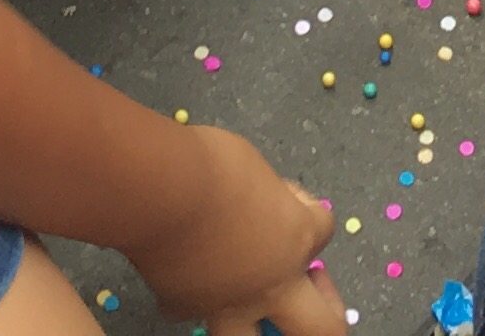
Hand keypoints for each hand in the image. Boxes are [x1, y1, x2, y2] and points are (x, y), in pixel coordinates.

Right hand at [126, 125, 334, 327]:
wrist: (159, 190)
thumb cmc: (208, 166)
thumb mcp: (253, 167)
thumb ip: (266, 196)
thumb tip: (259, 201)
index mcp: (296, 239)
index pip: (325, 233)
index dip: (309, 213)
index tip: (289, 199)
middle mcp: (272, 282)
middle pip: (324, 327)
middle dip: (325, 312)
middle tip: (309, 289)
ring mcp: (230, 303)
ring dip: (253, 323)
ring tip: (245, 301)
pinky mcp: (186, 307)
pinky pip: (194, 310)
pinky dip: (193, 296)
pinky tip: (188, 272)